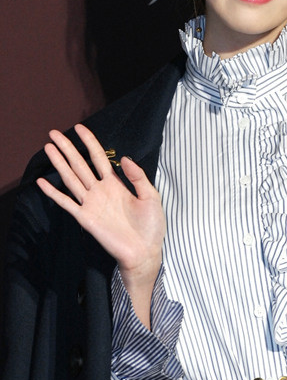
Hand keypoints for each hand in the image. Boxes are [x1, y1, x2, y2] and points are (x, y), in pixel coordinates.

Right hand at [37, 123, 164, 326]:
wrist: (145, 252)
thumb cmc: (151, 226)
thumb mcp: (150, 196)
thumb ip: (138, 176)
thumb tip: (124, 157)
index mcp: (116, 184)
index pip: (99, 158)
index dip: (90, 142)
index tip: (79, 127)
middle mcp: (100, 191)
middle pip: (80, 164)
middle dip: (67, 148)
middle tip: (53, 133)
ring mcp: (91, 204)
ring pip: (71, 178)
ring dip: (59, 164)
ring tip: (48, 148)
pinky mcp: (86, 218)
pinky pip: (67, 203)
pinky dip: (54, 193)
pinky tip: (42, 182)